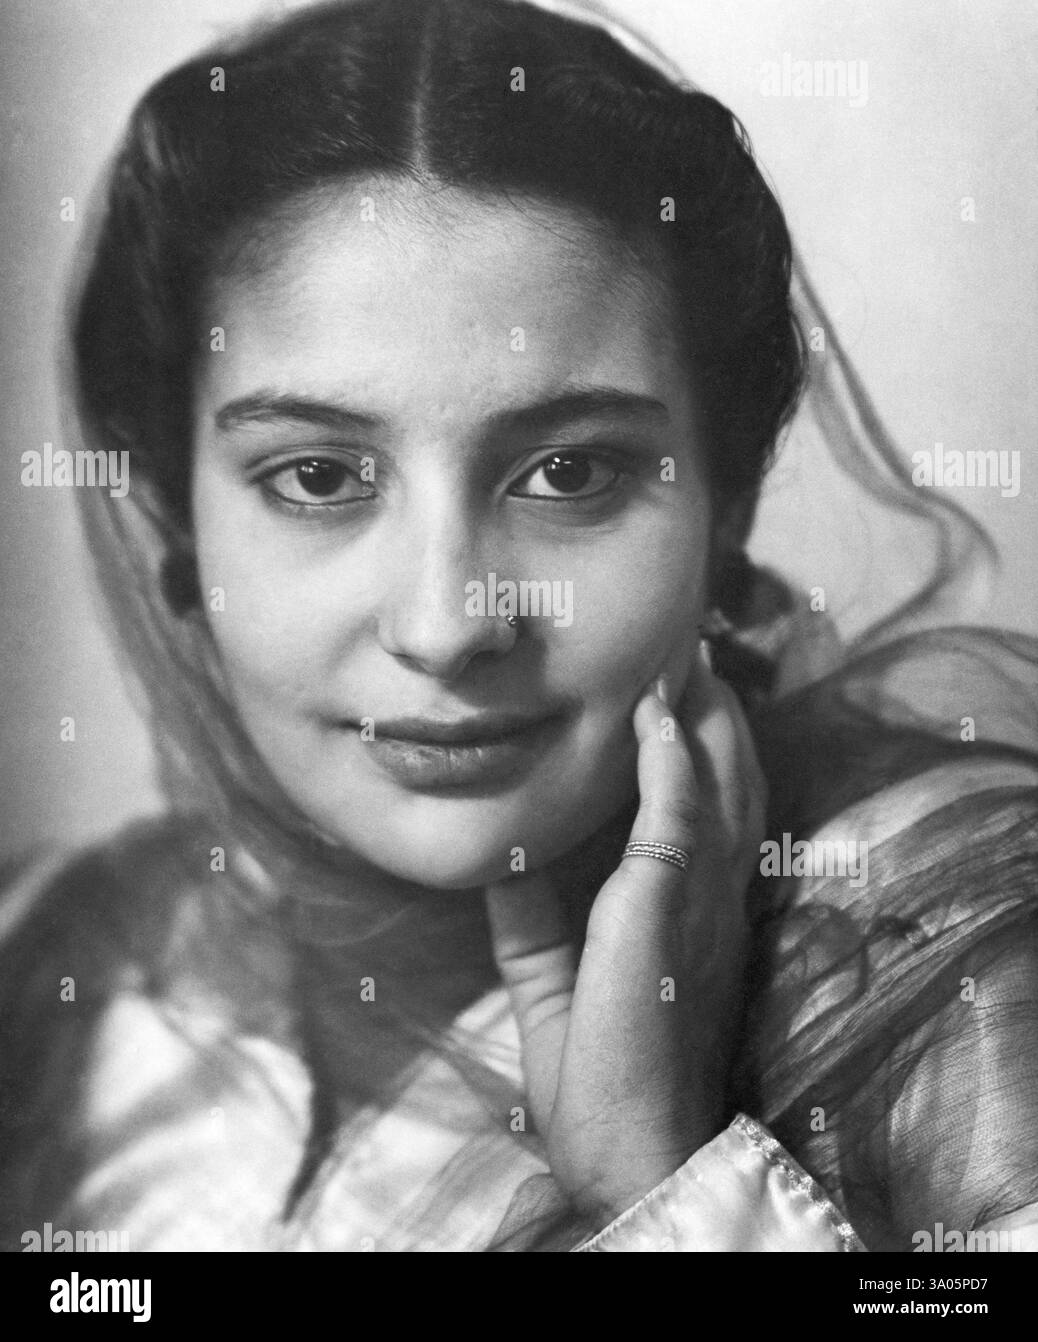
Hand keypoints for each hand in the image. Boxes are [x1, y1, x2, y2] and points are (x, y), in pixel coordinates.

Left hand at [485, 663, 766, 1226]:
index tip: (678, 693)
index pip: (713, 812)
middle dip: (717, 713)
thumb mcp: (552, 977)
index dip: (706, 750)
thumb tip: (499, 858)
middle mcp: (715, 898)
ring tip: (682, 655)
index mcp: (695, 914)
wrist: (629, 1151)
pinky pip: (679, 818)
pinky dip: (672, 761)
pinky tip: (657, 714)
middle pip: (732, 782)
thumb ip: (532, 914)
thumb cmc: (602, 1075)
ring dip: (703, 715)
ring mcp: (699, 901)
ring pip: (719, 784)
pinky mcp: (667, 912)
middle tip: (691, 650)